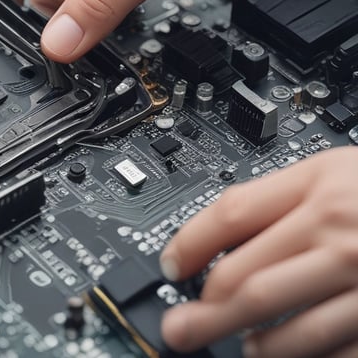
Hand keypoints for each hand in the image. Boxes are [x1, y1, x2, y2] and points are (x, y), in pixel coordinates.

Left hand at [159, 147, 357, 357]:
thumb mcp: (332, 171)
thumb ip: (275, 199)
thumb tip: (211, 237)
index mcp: (320, 188)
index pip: (229, 217)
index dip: (187, 244)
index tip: (170, 266)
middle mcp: (341, 234)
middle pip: (245, 281)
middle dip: (202, 313)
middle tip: (178, 329)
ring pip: (287, 328)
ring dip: (251, 345)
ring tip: (239, 347)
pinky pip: (338, 351)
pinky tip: (286, 354)